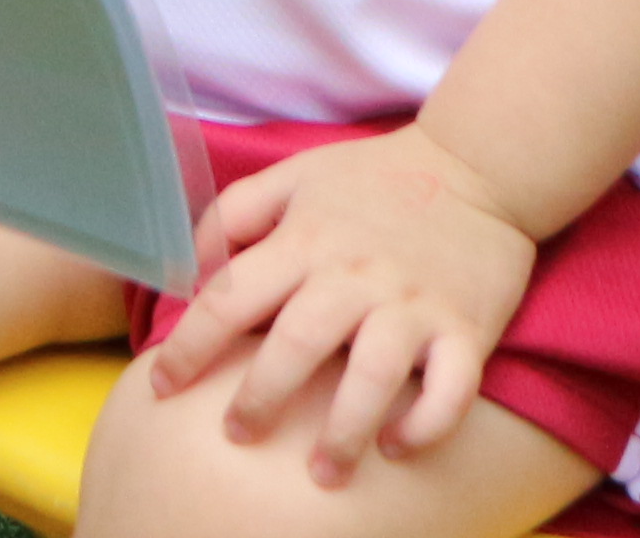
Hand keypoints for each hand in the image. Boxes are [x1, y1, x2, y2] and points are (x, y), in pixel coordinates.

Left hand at [145, 126, 537, 484]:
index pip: (231, 297)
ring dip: (345, 431)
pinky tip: (398, 446)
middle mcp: (354, 275)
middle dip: (259, 398)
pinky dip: (426, 423)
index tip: (162, 385)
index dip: (190, 346)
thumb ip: (237, 212)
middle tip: (236, 435)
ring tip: (321, 474)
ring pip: (373, 377)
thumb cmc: (375, 176)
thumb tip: (195, 265)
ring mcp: (413, 304)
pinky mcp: (467, 329)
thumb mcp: (294, 175)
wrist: (478, 165)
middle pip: (296, 345)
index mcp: (304, 240)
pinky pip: (451, 389)